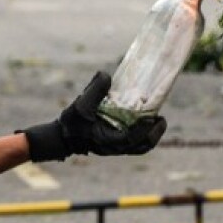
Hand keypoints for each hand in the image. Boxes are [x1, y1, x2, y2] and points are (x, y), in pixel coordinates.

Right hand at [23, 72, 166, 161]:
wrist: (61, 138)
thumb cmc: (71, 123)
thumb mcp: (81, 105)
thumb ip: (95, 90)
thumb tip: (106, 74)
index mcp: (107, 140)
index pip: (131, 138)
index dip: (143, 129)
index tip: (151, 117)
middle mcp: (114, 147)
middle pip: (142, 146)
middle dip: (154, 134)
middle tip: (160, 119)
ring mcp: (116, 148)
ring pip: (140, 147)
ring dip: (151, 136)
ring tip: (157, 120)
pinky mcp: (114, 145)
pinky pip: (134, 144)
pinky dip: (142, 135)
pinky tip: (143, 121)